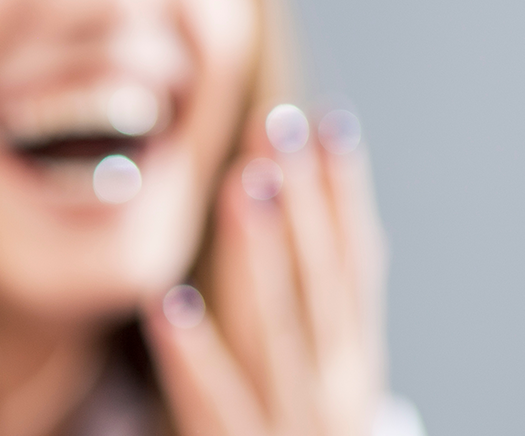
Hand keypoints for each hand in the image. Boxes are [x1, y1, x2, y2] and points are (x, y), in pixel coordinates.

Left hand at [144, 106, 386, 435]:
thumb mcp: (311, 384)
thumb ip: (315, 313)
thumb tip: (322, 209)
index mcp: (353, 369)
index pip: (357, 269)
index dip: (348, 196)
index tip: (332, 120)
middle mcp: (336, 396)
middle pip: (322, 287)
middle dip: (304, 202)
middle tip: (278, 126)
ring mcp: (292, 429)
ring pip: (279, 332)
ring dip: (262, 256)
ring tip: (242, 183)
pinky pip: (215, 403)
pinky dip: (194, 356)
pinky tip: (167, 303)